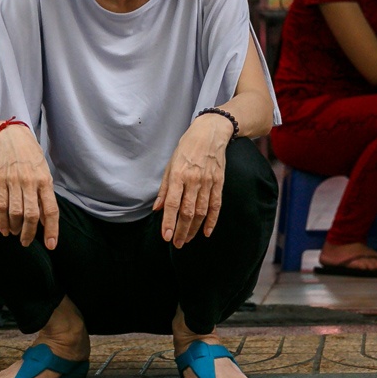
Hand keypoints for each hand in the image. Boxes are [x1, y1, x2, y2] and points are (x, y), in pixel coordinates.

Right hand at [0, 124, 59, 249]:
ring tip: (16, 234)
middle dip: (30, 234)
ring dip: (16, 228)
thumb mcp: (44, 174)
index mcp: (46, 181)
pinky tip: (4, 230)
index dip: (52, 230)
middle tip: (27, 242)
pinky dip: (1, 221)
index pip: (51, 210)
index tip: (51, 246)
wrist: (11, 137)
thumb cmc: (31, 158)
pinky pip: (0, 206)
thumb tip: (46, 221)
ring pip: (15, 213)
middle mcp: (31, 182)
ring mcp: (14, 181)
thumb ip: (46, 197)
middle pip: (31, 215)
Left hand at [154, 114, 230, 247]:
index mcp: (179, 175)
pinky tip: (206, 232)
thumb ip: (164, 188)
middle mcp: (193, 180)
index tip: (166, 237)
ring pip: (201, 212)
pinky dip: (212, 220)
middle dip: (181, 230)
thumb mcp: (170, 164)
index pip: (173, 204)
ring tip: (187, 240)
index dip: (169, 222)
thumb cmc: (187, 148)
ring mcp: (208, 182)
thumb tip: (158, 208)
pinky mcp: (219, 183)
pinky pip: (216, 205)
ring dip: (194, 228)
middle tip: (177, 244)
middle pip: (187, 212)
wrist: (211, 133)